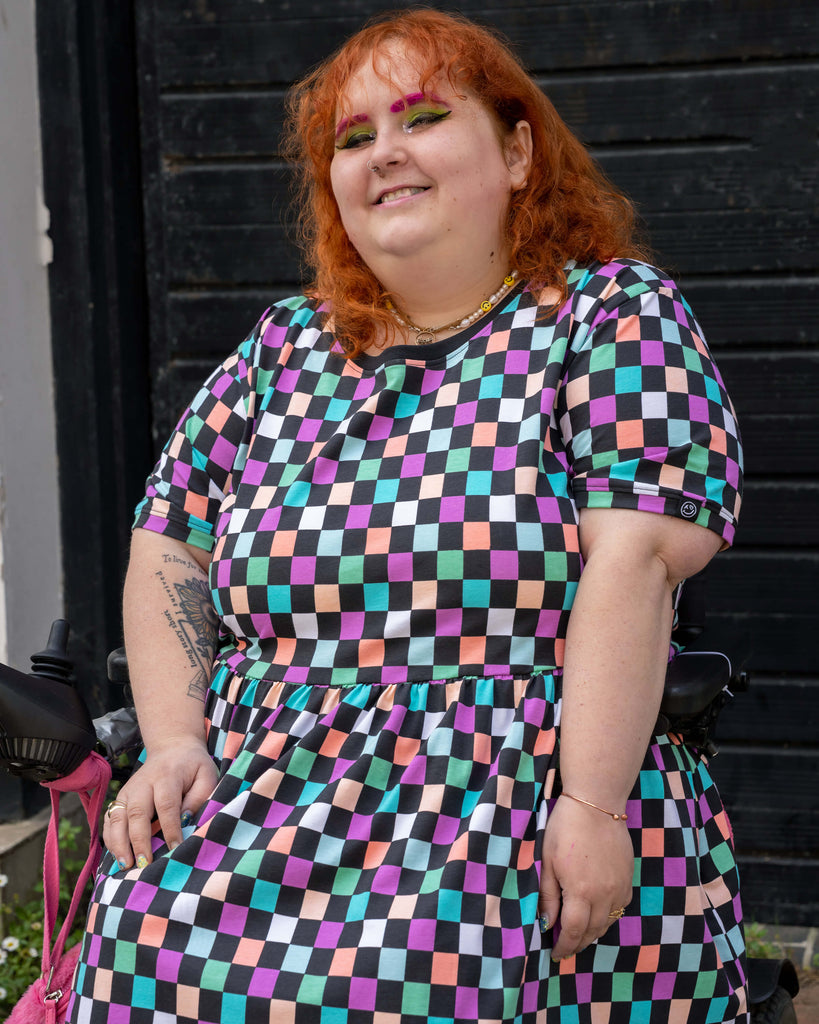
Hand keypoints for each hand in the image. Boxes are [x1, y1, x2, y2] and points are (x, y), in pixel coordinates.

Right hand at [103, 737, 217, 869]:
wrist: (172, 748)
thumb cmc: (193, 766)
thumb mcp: (206, 775)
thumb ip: (199, 797)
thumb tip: (186, 821)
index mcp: (167, 777)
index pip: (167, 805)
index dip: (170, 829)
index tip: (175, 850)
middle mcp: (143, 783)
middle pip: (136, 813)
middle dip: (138, 840)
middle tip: (143, 864)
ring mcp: (128, 790)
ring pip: (117, 817)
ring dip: (118, 842)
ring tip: (125, 865)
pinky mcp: (121, 797)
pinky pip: (110, 819)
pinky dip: (110, 838)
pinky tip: (116, 855)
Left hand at [539, 794, 633, 958]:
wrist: (596, 804)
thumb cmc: (566, 828)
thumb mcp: (548, 861)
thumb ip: (548, 896)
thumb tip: (547, 924)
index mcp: (582, 891)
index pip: (574, 932)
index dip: (564, 946)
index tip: (555, 953)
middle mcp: (605, 894)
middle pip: (592, 931)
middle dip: (577, 943)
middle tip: (564, 948)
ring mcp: (620, 887)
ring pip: (608, 922)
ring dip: (593, 932)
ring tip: (578, 935)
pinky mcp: (628, 878)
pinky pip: (619, 908)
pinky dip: (607, 917)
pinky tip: (596, 914)